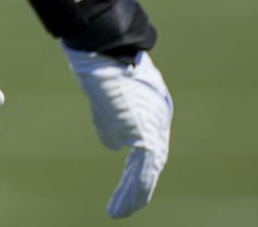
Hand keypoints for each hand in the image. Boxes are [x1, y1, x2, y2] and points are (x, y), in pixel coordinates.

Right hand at [63, 45, 171, 217]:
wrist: (101, 47)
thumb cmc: (99, 62)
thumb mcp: (104, 96)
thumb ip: (109, 121)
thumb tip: (112, 146)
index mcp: (149, 109)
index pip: (146, 147)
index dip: (136, 170)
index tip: (124, 188)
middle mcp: (158, 119)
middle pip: (151, 162)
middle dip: (137, 187)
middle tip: (123, 207)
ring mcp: (153, 126)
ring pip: (147, 171)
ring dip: (133, 196)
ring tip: (118, 213)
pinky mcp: (145, 134)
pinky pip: (143, 172)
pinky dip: (132, 193)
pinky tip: (120, 208)